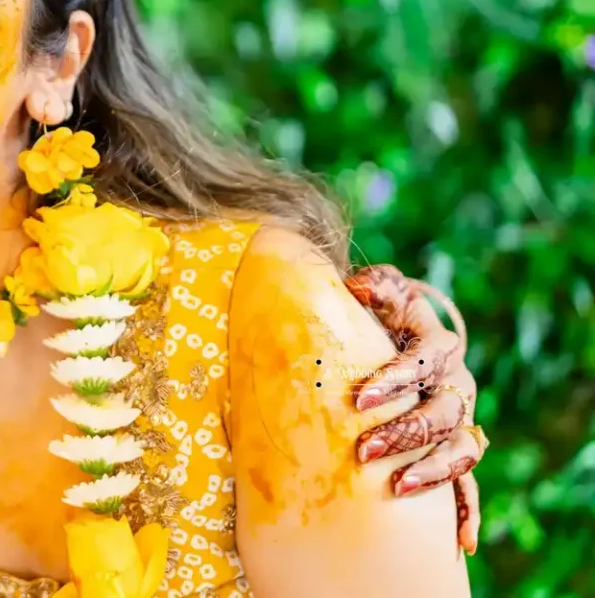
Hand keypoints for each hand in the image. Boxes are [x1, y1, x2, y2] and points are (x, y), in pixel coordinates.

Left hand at [344, 264, 484, 554]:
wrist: (399, 331)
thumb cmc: (381, 312)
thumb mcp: (378, 291)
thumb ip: (374, 285)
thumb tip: (357, 286)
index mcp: (438, 346)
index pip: (423, 361)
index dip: (394, 378)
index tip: (359, 396)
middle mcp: (457, 385)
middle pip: (441, 414)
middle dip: (403, 433)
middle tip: (363, 450)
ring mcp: (460, 420)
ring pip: (461, 451)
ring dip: (431, 472)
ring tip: (396, 490)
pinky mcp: (454, 448)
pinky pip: (469, 483)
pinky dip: (467, 510)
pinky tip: (462, 542)